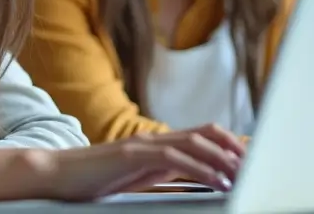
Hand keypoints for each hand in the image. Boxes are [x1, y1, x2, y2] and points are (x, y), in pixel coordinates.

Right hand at [39, 123, 245, 200]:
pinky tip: (217, 181)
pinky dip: (201, 169)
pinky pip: (175, 159)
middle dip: (235, 148)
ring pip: (196, 143)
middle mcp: (154, 138)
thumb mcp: (137, 176)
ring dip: (224, 159)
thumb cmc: (94, 180)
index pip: (203, 134)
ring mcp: (143, 144)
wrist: (56, 174)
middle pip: (207, 133)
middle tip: (256, 167)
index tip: (251, 160)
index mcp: (157, 143)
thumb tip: (195, 178)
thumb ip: (164, 172)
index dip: (230, 143)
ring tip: (244, 176)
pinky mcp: (132, 155)